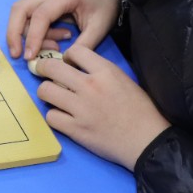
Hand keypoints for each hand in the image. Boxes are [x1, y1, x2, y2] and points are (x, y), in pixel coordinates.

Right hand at [7, 0, 122, 60]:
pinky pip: (28, 14)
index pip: (40, 15)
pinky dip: (34, 31)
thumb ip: (82, 46)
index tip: (30, 57)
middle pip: (20, 8)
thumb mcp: (99, 29)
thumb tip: (63, 64)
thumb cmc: (105, 7)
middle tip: (17, 55)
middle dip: (14, 33)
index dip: (33, 37)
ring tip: (54, 46)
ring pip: (20, 11)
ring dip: (28, 34)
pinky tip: (54, 39)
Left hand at [34, 44, 169, 170]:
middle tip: (45, 73)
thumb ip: (100, 71)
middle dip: (44, 68)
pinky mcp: (76, 130)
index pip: (75, 50)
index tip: (68, 63)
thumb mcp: (124, 80)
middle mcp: (90, 86)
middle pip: (51, 67)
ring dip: (47, 92)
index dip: (68, 55)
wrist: (148, 142)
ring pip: (45, 91)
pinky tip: (62, 117)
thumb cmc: (142, 111)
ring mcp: (81, 109)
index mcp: (105, 71)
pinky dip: (54, 116)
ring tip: (53, 96)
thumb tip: (77, 68)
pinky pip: (51, 117)